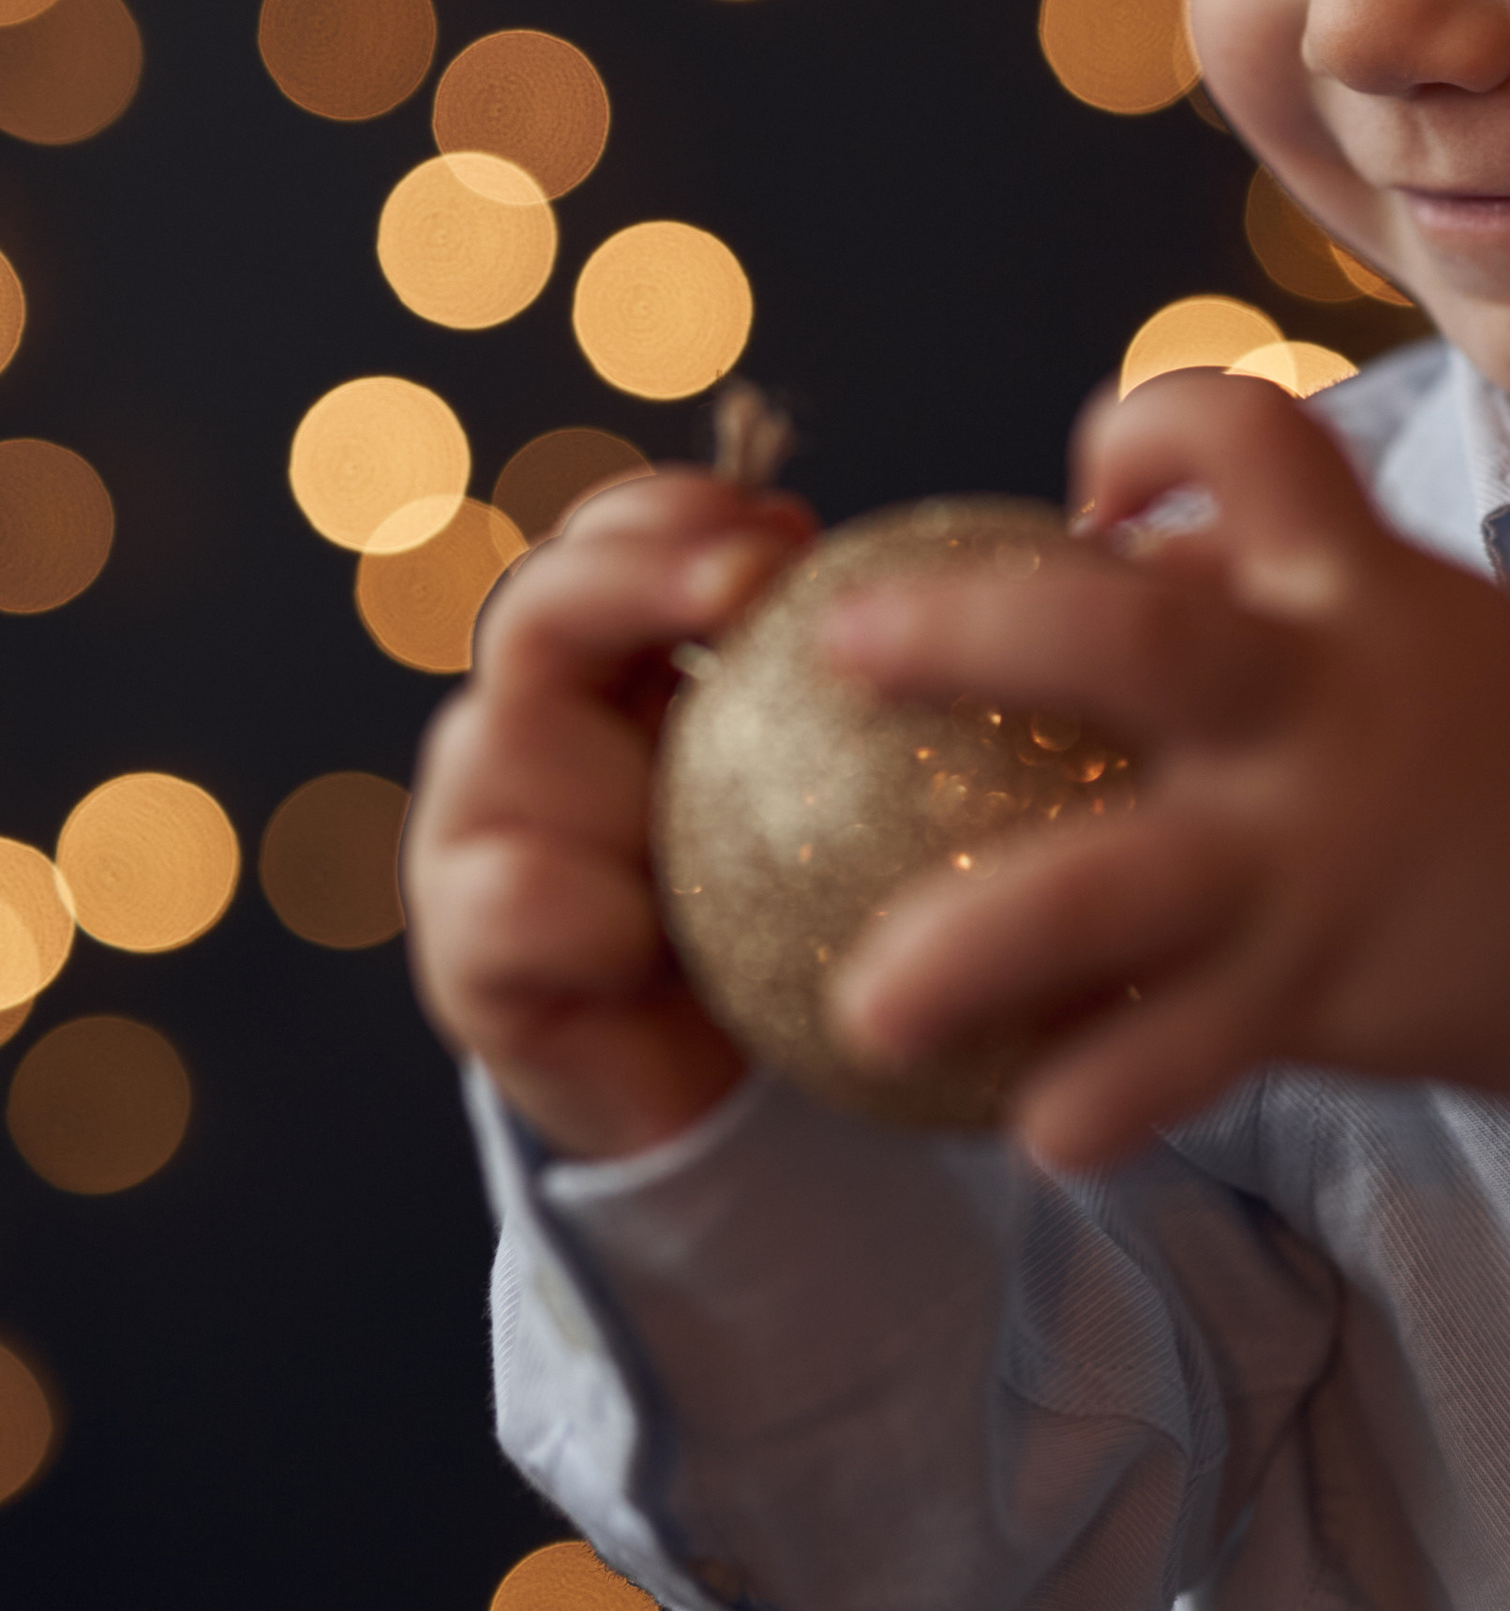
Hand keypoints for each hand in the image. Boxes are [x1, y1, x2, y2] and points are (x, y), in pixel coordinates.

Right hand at [406, 467, 814, 1159]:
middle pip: (537, 605)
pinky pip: (512, 900)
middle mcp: (521, 723)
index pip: (608, 539)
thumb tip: (947, 586)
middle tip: (749, 584)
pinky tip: (645, 940)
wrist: (720, 1097)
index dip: (678, 514)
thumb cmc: (789, 913)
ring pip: (507, 744)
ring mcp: (473, 828)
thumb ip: (844, 690)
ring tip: (694, 833)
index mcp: (604, 664)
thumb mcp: (824, 784)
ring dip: (617, 779)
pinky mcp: (462, 949)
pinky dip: (588, 912)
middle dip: (636, 576)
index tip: (792, 531)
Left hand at [822, 376, 1509, 1187]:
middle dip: (967, 635)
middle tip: (840, 648)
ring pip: (1109, 894)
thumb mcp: (1418, 627)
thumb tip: (1095, 562)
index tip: (1085, 488)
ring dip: (971, 944)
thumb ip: (1268, 595)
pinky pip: (1176, 1058)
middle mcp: (1321, 708)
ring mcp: (1312, 859)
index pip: (1248, 433)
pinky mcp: (1319, 994)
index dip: (1147, 428)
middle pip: (1127, 645)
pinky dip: (1097, 1097)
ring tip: (863, 1000)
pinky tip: (1029, 1125)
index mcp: (1353, 587)